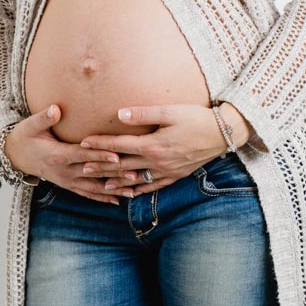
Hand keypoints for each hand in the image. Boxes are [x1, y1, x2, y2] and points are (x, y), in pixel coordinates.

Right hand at [4, 104, 130, 205]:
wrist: (14, 156)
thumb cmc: (24, 137)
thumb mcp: (30, 126)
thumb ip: (44, 118)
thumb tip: (55, 109)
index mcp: (57, 156)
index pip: (83, 156)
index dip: (100, 156)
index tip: (117, 156)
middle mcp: (64, 171)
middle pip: (94, 173)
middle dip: (115, 174)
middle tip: (136, 173)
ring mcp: (66, 180)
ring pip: (94, 187)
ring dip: (114, 189)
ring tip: (133, 191)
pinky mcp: (68, 184)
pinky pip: (87, 193)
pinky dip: (103, 198)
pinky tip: (118, 201)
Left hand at [76, 103, 252, 196]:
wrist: (223, 133)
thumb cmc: (196, 118)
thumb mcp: (170, 111)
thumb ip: (143, 113)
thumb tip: (119, 115)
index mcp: (153, 145)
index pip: (119, 146)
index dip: (100, 144)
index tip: (83, 142)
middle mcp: (157, 161)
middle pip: (123, 166)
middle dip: (102, 167)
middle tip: (82, 168)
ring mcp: (167, 171)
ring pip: (136, 179)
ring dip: (117, 182)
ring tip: (100, 185)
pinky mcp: (176, 175)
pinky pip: (153, 186)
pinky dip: (139, 190)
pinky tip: (130, 193)